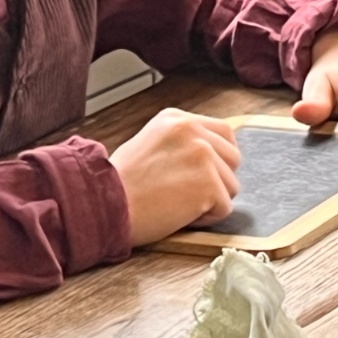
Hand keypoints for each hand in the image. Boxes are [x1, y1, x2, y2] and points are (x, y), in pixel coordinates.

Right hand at [109, 108, 241, 245]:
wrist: (103, 206)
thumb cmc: (120, 184)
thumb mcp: (149, 143)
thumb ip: (181, 141)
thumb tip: (213, 152)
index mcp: (178, 119)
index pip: (224, 133)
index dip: (217, 159)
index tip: (198, 174)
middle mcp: (193, 130)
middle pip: (233, 158)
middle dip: (217, 180)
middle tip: (186, 193)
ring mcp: (203, 155)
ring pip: (231, 185)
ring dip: (210, 200)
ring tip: (177, 203)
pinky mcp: (208, 183)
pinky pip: (224, 208)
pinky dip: (206, 219)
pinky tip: (179, 215)